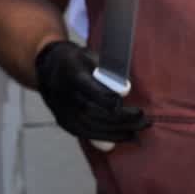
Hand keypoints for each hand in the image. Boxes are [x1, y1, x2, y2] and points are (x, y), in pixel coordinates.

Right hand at [33, 41, 148, 141]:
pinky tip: (126, 136)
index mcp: (71, 74)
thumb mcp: (92, 56)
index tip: (132, 106)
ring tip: (140, 129)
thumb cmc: (77, 60)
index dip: (111, 101)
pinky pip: (87, 134)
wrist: (49, 69)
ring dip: (119, 131)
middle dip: (122, 119)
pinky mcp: (65, 123)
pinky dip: (108, 137)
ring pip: (92, 127)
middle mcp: (64, 95)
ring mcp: (63, 112)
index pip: (92, 92)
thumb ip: (109, 71)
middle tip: (145, 120)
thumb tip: (125, 91)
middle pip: (94, 112)